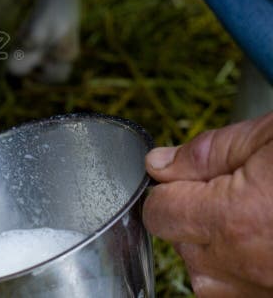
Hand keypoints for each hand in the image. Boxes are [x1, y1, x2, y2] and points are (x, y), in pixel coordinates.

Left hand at [144, 112, 272, 295]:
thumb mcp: (268, 137)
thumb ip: (206, 151)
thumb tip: (158, 163)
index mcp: (232, 217)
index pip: (157, 212)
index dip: (167, 189)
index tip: (185, 178)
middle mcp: (242, 263)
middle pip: (179, 243)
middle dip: (194, 216)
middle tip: (236, 193)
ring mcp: (260, 290)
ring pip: (206, 274)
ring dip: (218, 248)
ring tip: (256, 217)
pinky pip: (237, 289)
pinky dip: (243, 268)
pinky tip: (265, 239)